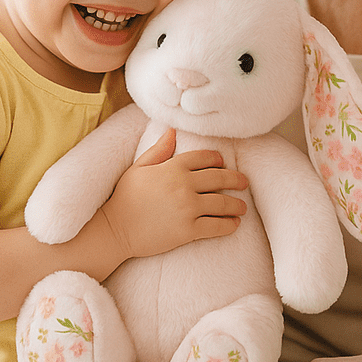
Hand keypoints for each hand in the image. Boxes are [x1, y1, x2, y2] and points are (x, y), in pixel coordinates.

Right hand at [99, 129, 248, 260]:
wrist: (115, 229)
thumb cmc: (125, 197)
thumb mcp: (139, 167)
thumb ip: (158, 150)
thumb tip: (172, 131)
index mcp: (172, 167)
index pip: (203, 158)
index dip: (216, 159)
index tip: (223, 163)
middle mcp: (184, 185)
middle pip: (219, 178)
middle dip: (235, 180)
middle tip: (245, 182)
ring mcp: (188, 208)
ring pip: (222, 203)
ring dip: (236, 205)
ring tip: (242, 207)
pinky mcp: (189, 230)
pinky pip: (216, 226)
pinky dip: (228, 225)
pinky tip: (234, 224)